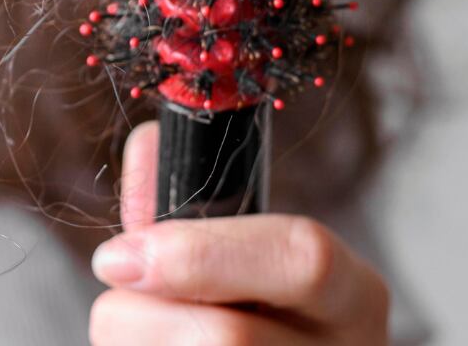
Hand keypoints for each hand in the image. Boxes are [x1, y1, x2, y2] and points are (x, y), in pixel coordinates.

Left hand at [88, 120, 389, 344]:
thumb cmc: (246, 318)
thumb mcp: (234, 256)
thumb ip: (186, 205)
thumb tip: (147, 143)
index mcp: (351, 294)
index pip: (303, 257)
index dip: (198, 254)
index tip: (118, 257)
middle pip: (225, 338)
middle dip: (138, 320)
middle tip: (116, 314)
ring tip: (144, 344)